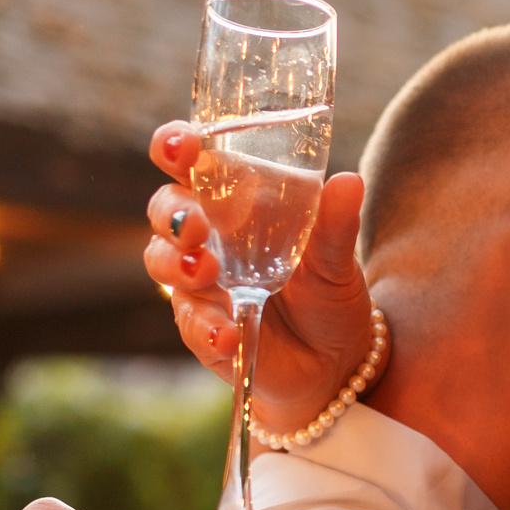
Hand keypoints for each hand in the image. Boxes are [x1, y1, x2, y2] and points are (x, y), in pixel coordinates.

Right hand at [143, 123, 377, 430]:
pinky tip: (228, 334)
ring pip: (161, 261)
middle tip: (197, 225)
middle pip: (164, 208)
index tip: (183, 144)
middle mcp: (209, 237)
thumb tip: (348, 182)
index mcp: (236, 202)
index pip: (191, 162)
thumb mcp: (337, 260)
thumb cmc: (329, 297)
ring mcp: (200, 283)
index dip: (174, 145)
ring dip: (176, 264)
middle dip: (172, 212)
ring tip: (206, 271)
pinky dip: (206, 327)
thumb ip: (337, 223)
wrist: (336, 364)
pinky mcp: (202, 328)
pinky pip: (189, 323)